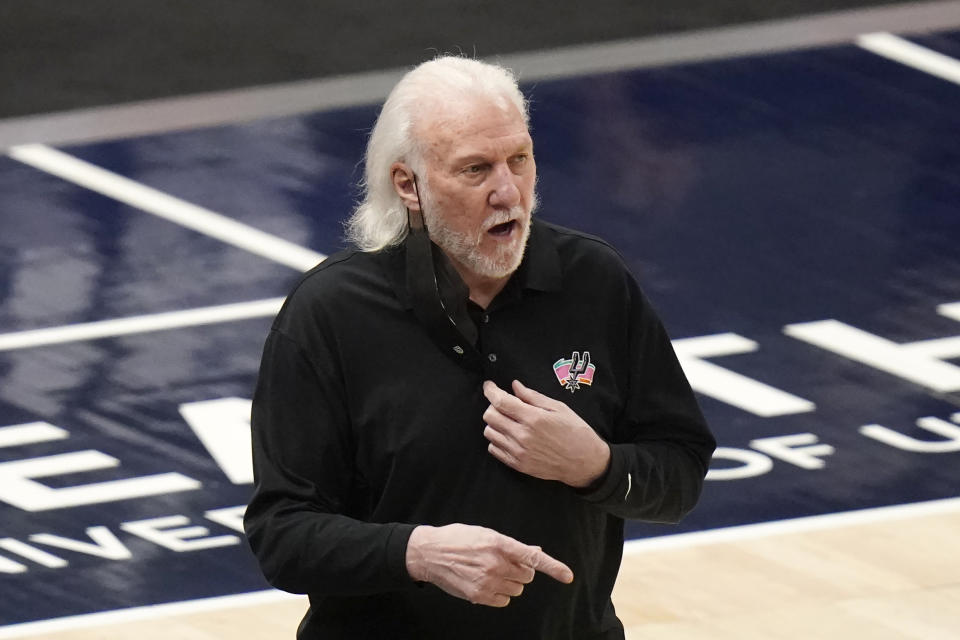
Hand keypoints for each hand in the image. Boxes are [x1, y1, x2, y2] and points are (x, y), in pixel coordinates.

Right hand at [405, 524, 572, 606]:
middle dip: (521, 570)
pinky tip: (485, 582)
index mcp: (498, 542)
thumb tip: (534, 552)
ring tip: (490, 571)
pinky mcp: (478, 595)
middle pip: (527, 576)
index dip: (552, 567)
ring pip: (517, 589)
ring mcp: (486, 581)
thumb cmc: (458, 539)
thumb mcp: (486, 534)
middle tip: (505, 563)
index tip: (567, 576)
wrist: (429, 553)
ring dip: (510, 582)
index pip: (532, 557)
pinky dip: (500, 594)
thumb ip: (511, 546)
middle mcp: (494, 563)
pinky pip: (504, 600)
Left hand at [482, 379, 610, 487]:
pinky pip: (494, 449)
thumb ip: (533, 397)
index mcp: (534, 418)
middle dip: (493, 405)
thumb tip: (515, 386)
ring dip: (495, 423)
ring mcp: (519, 452)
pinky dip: (497, 439)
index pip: (500, 401)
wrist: (584, 462)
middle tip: (504, 404)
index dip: (490, 390)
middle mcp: (523, 435)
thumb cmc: (575, 431)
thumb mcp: (558, 408)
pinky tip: (509, 435)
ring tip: (508, 420)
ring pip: (489, 432)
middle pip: (490, 416)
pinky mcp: (518, 465)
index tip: (489, 386)